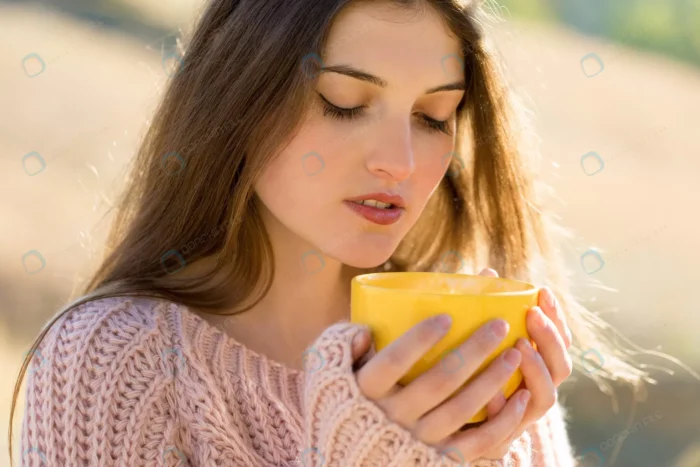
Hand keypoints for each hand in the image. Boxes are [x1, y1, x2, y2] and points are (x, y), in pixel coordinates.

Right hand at [349, 268, 530, 462]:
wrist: (354, 457)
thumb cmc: (346, 401)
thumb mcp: (332, 374)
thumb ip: (343, 347)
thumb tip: (363, 330)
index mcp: (367, 391)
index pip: (393, 362)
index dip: (419, 339)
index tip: (446, 317)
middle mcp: (393, 417)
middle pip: (438, 381)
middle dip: (473, 351)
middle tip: (499, 325)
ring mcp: (418, 440)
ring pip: (462, 410)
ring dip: (492, 380)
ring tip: (515, 353)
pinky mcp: (440, 459)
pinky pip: (476, 443)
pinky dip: (502, 422)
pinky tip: (521, 398)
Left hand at [477, 268, 572, 458]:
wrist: (446, 423)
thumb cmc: (464, 370)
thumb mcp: (475, 338)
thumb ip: (484, 309)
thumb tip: (486, 272)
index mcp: (537, 365)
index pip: (559, 341)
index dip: (557, 317)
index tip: (543, 291)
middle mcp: (537, 390)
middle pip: (561, 367)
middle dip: (551, 339)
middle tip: (532, 315)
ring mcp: (524, 416)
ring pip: (546, 397)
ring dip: (536, 370)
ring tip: (519, 347)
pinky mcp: (503, 437)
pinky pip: (511, 426)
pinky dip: (505, 409)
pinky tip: (493, 394)